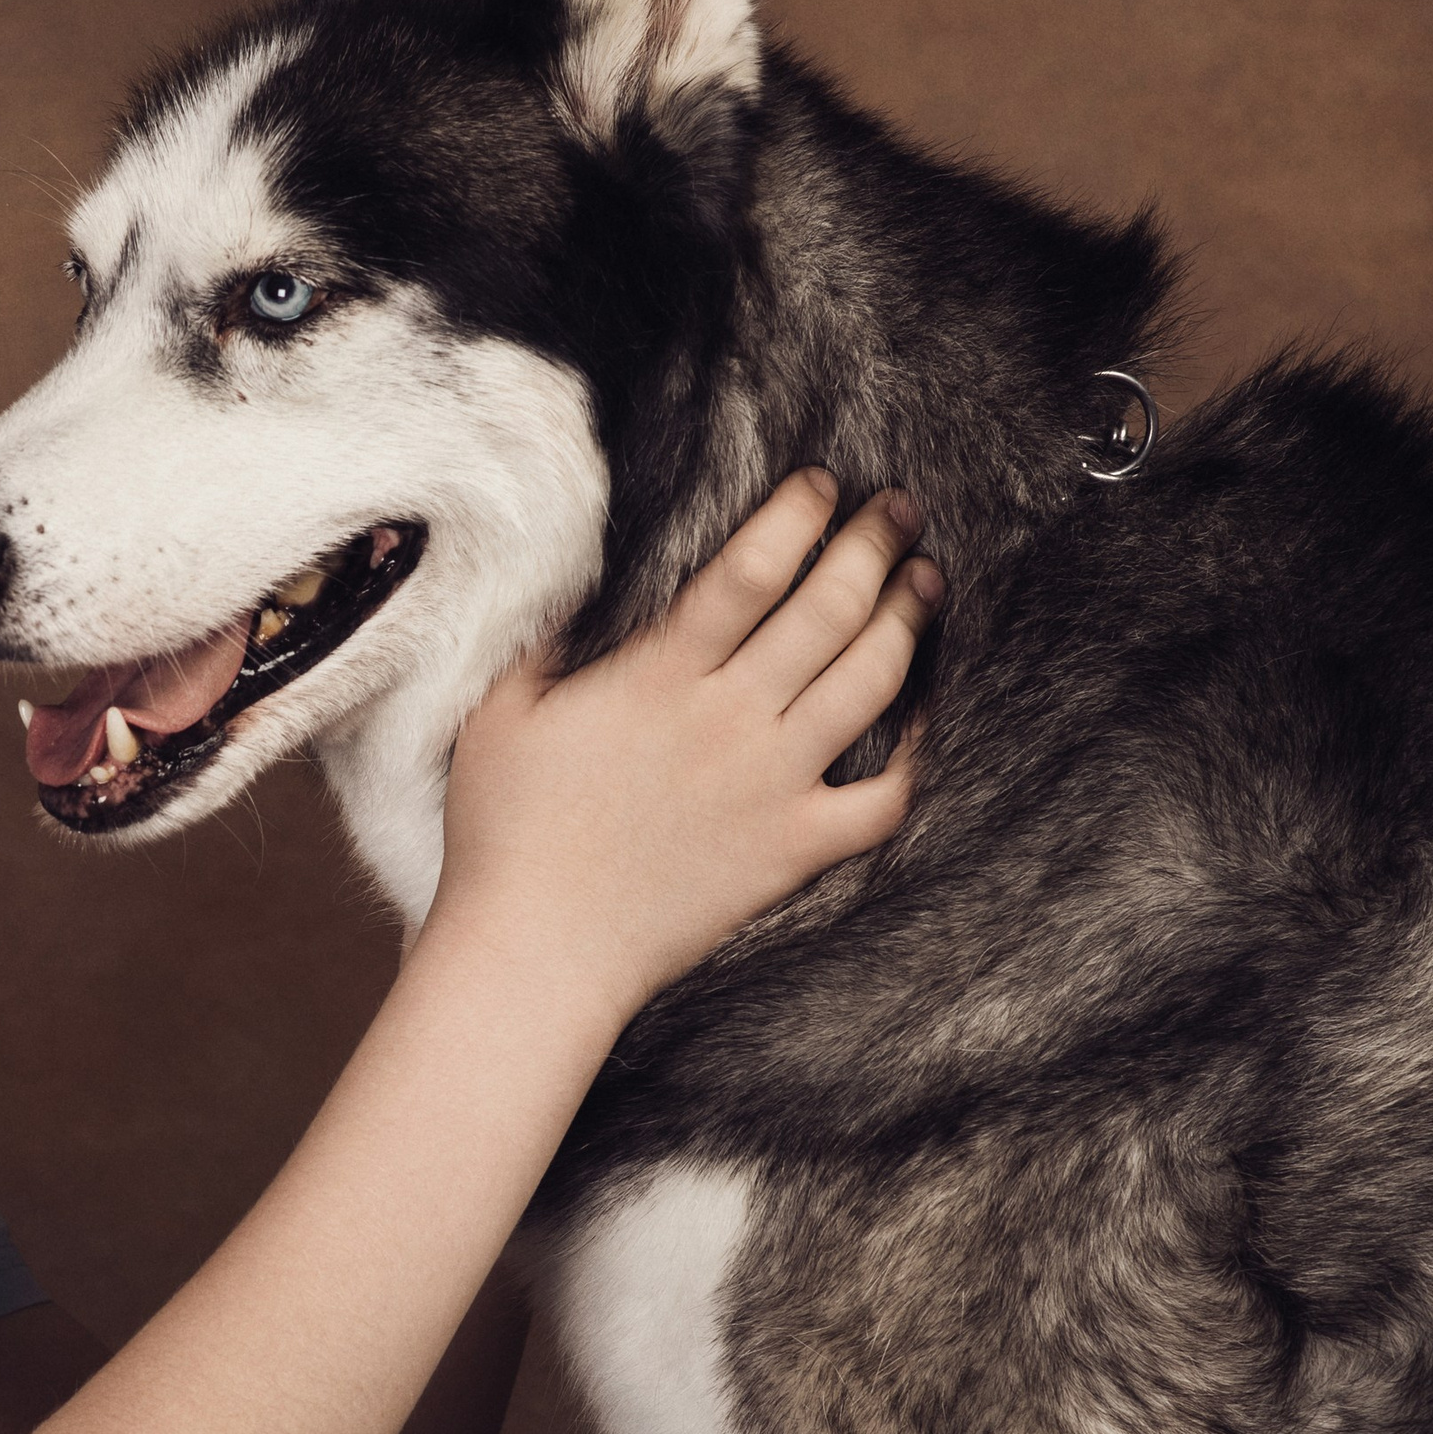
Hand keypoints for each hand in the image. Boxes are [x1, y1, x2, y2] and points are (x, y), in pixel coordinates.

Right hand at [426, 471, 938, 1030]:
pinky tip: (930, 715)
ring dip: (906, 620)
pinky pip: (884, 799)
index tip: (823, 483)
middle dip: (873, 545)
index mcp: (658, 677)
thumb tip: (591, 578)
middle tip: (899, 506)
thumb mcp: (502, 711)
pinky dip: (920, 755)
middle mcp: (729, 720)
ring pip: (868, 683)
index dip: (797, 515)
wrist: (539, 950)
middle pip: (827, 610)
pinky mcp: (793, 849)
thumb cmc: (505, 830)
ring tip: (925, 578)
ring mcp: (772, 786)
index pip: (751, 569)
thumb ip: (550, 638)